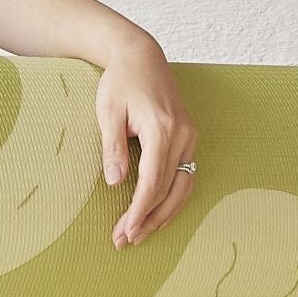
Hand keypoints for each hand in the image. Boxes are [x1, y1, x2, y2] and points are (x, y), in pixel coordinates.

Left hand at [96, 40, 197, 248]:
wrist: (140, 55)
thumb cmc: (120, 81)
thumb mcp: (107, 111)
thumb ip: (112, 147)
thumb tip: (113, 183)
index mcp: (161, 128)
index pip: (152, 181)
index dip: (139, 210)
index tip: (125, 231)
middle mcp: (182, 135)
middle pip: (168, 190)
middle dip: (147, 219)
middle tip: (124, 240)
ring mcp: (190, 136)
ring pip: (182, 187)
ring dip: (163, 215)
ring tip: (140, 235)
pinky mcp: (189, 137)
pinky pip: (186, 176)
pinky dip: (173, 199)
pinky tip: (158, 214)